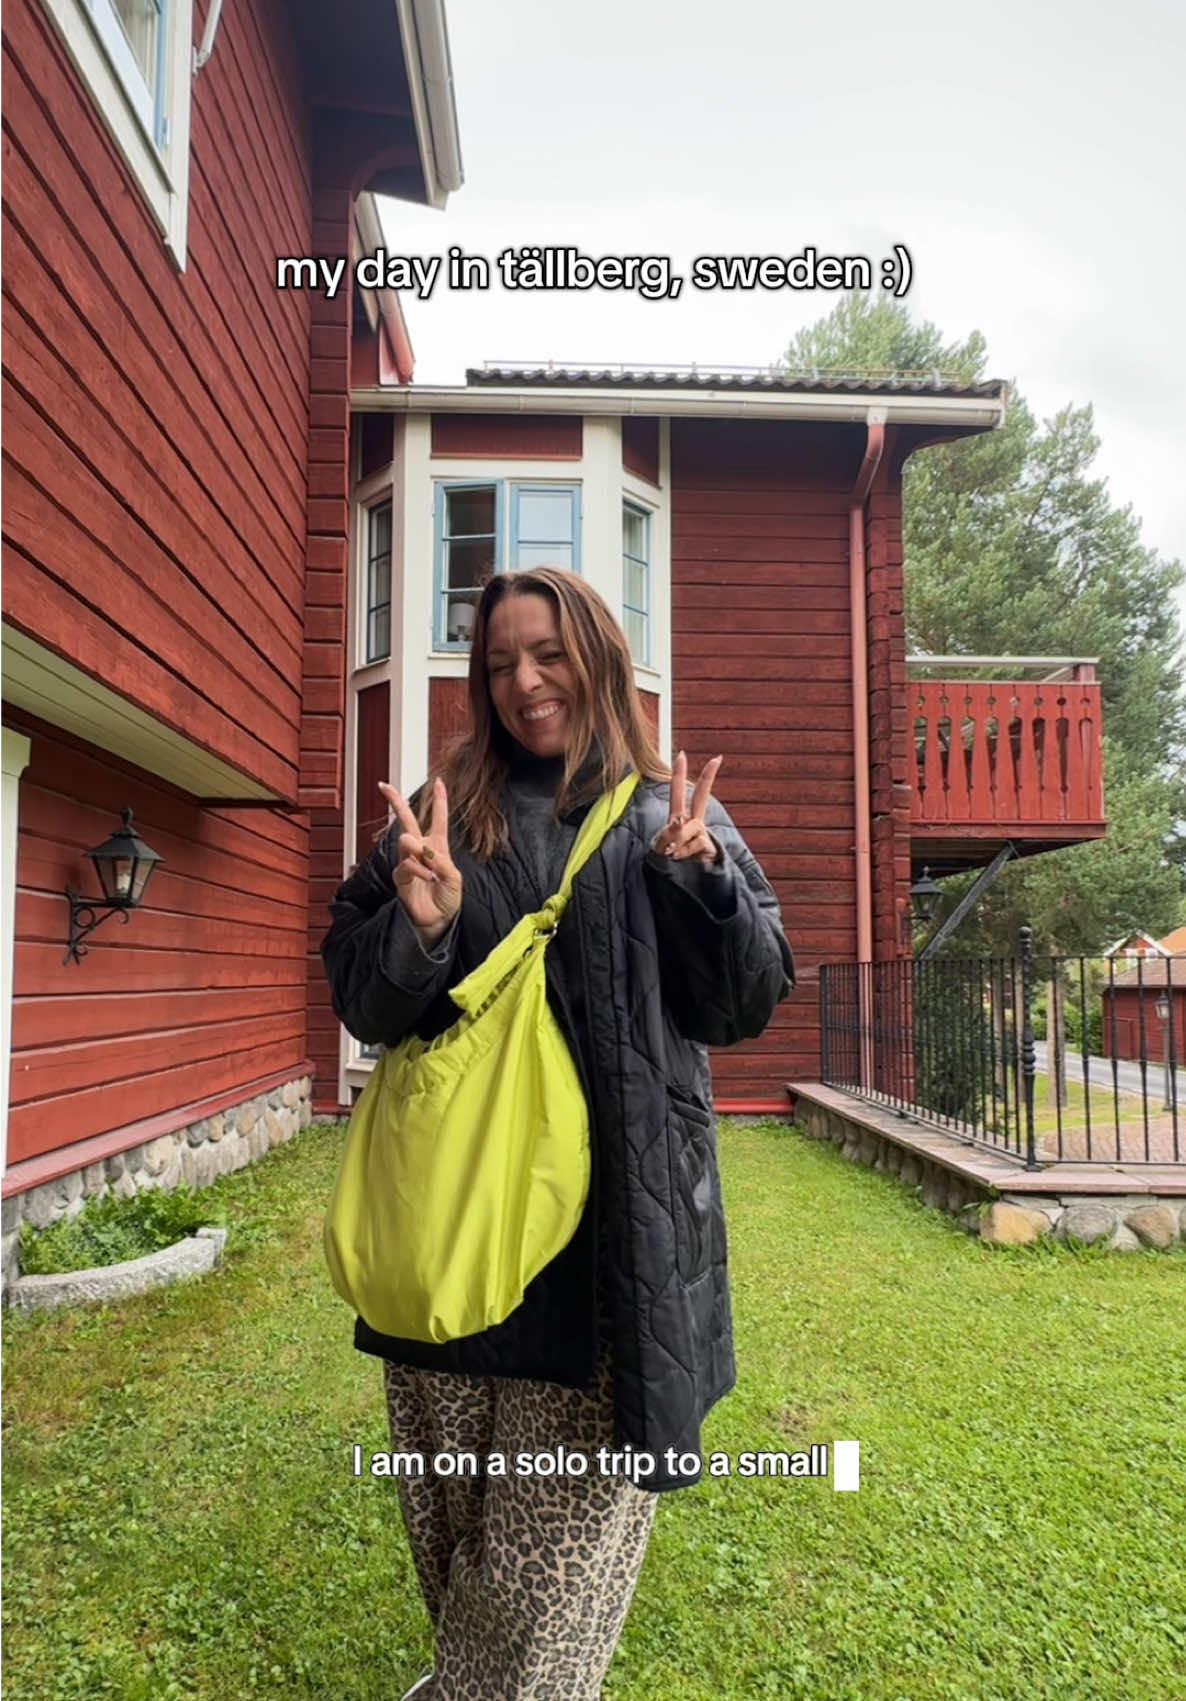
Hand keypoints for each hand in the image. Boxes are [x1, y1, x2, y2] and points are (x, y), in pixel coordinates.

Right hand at [378, 778, 462, 937]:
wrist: (437, 920)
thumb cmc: (448, 898)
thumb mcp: (454, 878)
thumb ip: (440, 861)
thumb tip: (419, 847)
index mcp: (438, 846)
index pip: (438, 819)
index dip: (439, 800)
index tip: (438, 781)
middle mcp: (421, 850)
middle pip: (407, 820)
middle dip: (396, 802)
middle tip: (384, 786)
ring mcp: (409, 861)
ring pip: (406, 840)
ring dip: (419, 851)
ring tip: (430, 868)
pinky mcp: (400, 875)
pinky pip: (407, 864)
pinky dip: (419, 870)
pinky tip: (429, 879)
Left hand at [650, 751, 723, 865]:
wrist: (685, 879)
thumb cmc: (669, 857)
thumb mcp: (661, 845)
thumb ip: (667, 834)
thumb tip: (678, 824)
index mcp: (679, 817)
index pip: (678, 793)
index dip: (679, 774)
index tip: (682, 754)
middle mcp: (693, 822)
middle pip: (701, 796)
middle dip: (708, 777)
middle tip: (717, 758)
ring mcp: (702, 833)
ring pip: (690, 828)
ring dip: (678, 839)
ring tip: (672, 852)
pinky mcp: (708, 846)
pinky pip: (694, 844)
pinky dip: (684, 852)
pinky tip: (684, 859)